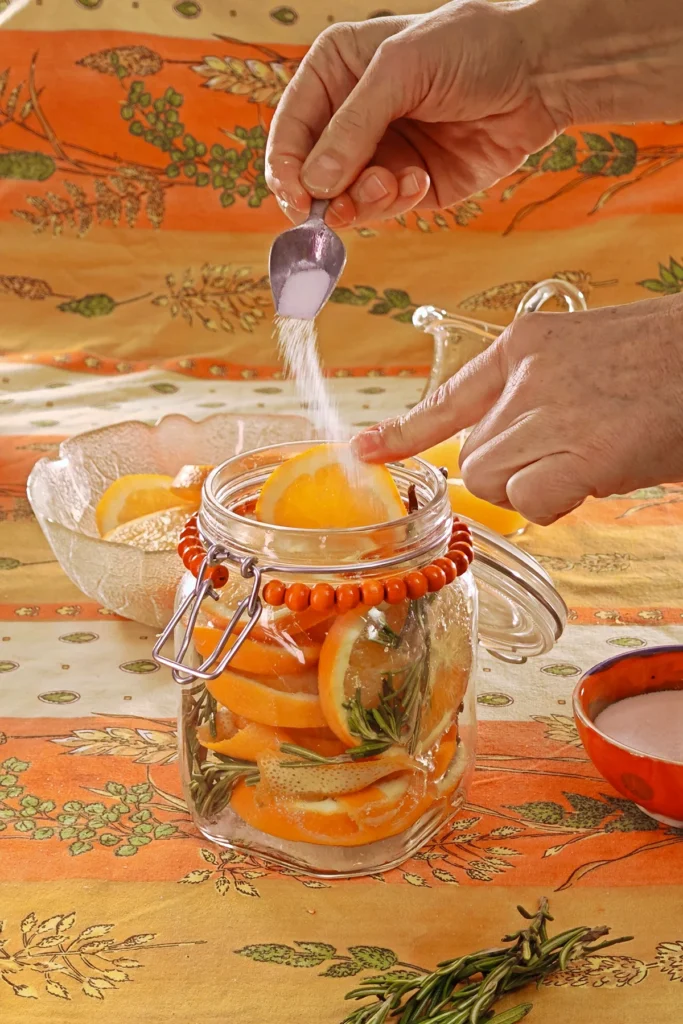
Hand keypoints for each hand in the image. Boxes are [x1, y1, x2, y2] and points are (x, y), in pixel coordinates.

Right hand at [266, 0, 564, 227]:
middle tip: (336, 207)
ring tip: (392, 183)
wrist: (539, 74)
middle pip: (310, 172)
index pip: (290, 128)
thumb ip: (353, 126)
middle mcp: (350, 116)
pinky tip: (419, 181)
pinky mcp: (409, 184)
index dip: (286, 166)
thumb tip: (314, 183)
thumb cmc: (471, 47)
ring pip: (344, 198)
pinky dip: (395, 202)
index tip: (296, 196)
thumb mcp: (401, 70)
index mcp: (335, 73)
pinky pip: (382, 208)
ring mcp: (379, 153)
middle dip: (323, 193)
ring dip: (362, 200)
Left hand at [351, 296, 682, 524]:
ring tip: (593, 456)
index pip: (449, 398)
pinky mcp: (579, 451)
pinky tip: (598, 474)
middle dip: (513, 472)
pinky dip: (558, 502)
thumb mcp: (589, 362)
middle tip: (572, 456)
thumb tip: (507, 452)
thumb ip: (538, 399)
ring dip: (536, 486)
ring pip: (492, 480)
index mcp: (527, 344)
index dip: (403, 432)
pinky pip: (529, 501)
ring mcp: (551, 411)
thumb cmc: (667, 366)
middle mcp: (527, 375)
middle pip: (473, 457)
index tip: (363, 451)